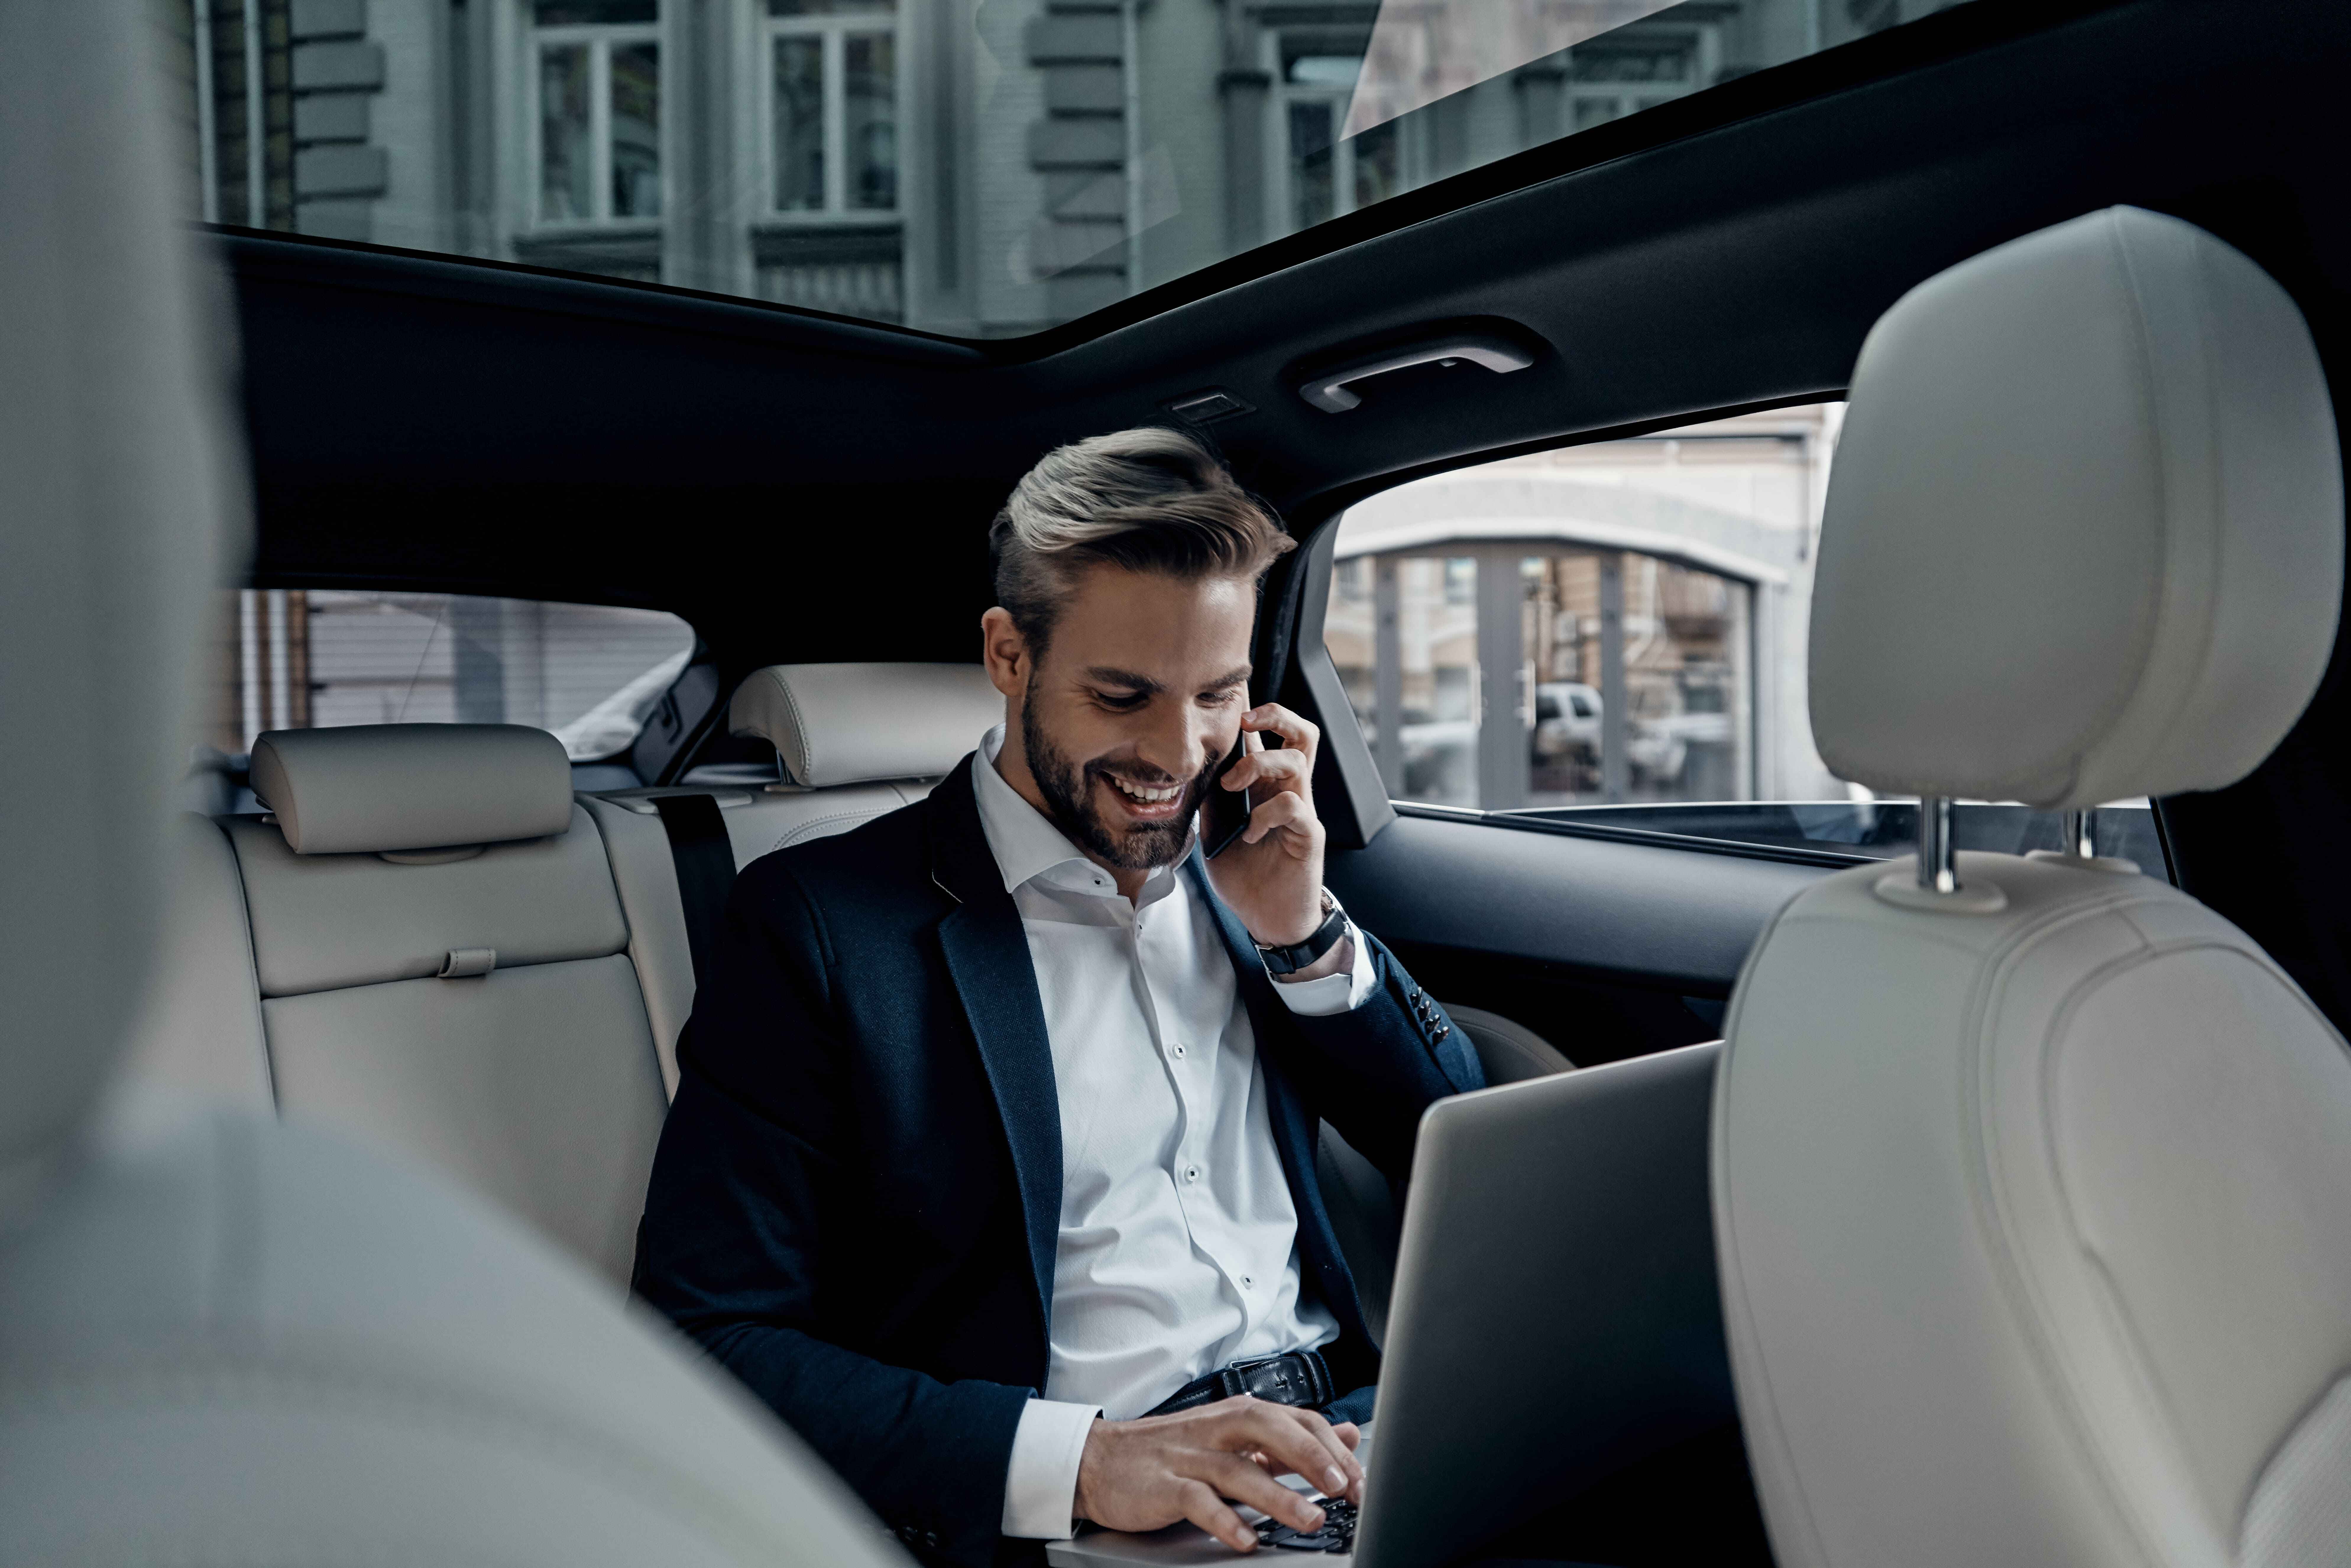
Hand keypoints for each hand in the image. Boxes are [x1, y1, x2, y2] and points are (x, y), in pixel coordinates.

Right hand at [1073, 1396, 1363, 1552]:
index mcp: (1237, 1416)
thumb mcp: (1234, 1440)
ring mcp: (1189, 1456)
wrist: (1100, 1460)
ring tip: (1310, 1519)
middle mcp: (1216, 1430)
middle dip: (1312, 1457)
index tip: (1358, 1481)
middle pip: (1270, 1430)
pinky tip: (1247, 1538)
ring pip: (1239, 1469)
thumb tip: (1347, 1436)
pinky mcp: (1164, 1484)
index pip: (1295, 1420)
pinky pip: (1198, 1501)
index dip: (1331, 1448)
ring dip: (1279, 1496)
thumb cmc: (1171, 1452)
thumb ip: (1288, 1442)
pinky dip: (1224, 1520)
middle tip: (1344, 1487)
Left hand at [1203, 704, 1324, 947]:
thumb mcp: (1214, 832)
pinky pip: (1294, 807)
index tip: (1229, 701)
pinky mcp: (1308, 836)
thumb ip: (1209, 801)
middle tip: (1246, 722)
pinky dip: (1267, 814)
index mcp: (1266, 787)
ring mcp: (1302, 812)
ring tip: (1235, 787)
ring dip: (1260, 765)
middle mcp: (1288, 792)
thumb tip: (1188, 771)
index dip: (1256, 712)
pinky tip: (1251, 833)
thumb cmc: (1246, 874)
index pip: (1270, 737)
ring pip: (1297, 762)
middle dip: (1276, 716)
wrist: (1269, 918)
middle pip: (1302, 733)